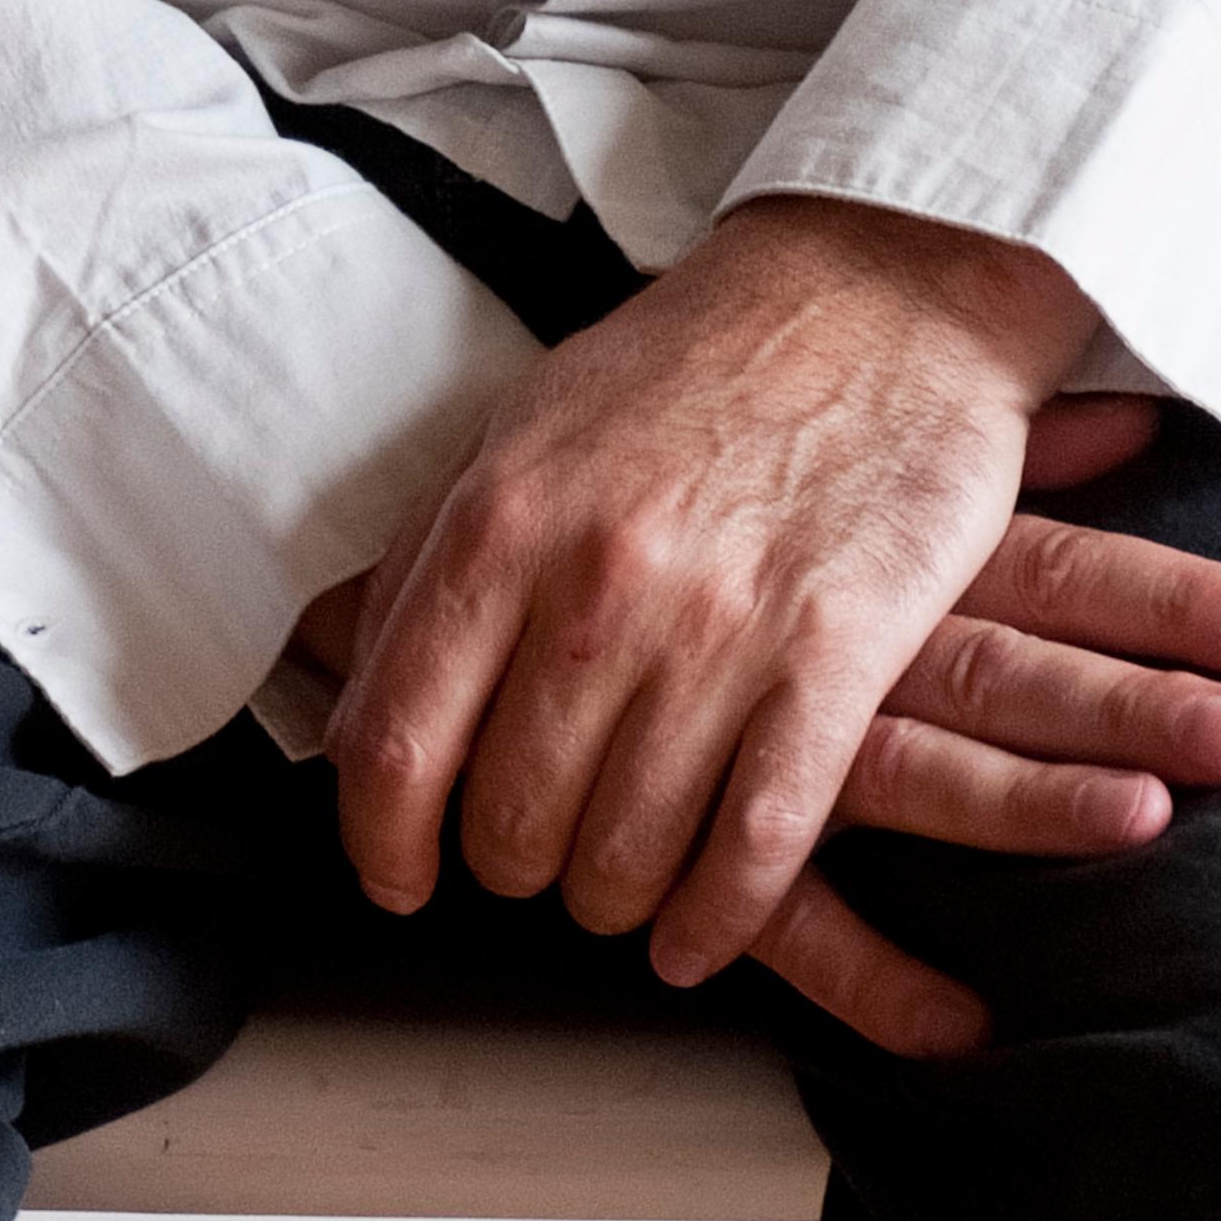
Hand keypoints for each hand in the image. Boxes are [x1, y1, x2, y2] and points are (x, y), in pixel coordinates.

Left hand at [301, 198, 1220, 1057]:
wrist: (877, 290)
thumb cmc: (693, 366)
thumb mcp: (525, 425)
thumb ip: (432, 558)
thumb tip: (342, 688)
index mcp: (503, 516)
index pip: (393, 743)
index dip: (383, 845)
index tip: (400, 878)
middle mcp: (599, 578)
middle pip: (510, 821)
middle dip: (516, 867)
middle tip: (543, 853)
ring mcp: (721, 623)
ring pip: (626, 855)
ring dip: (616, 898)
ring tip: (625, 876)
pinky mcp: (836, 656)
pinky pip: (755, 849)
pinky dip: (717, 920)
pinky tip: (699, 930)